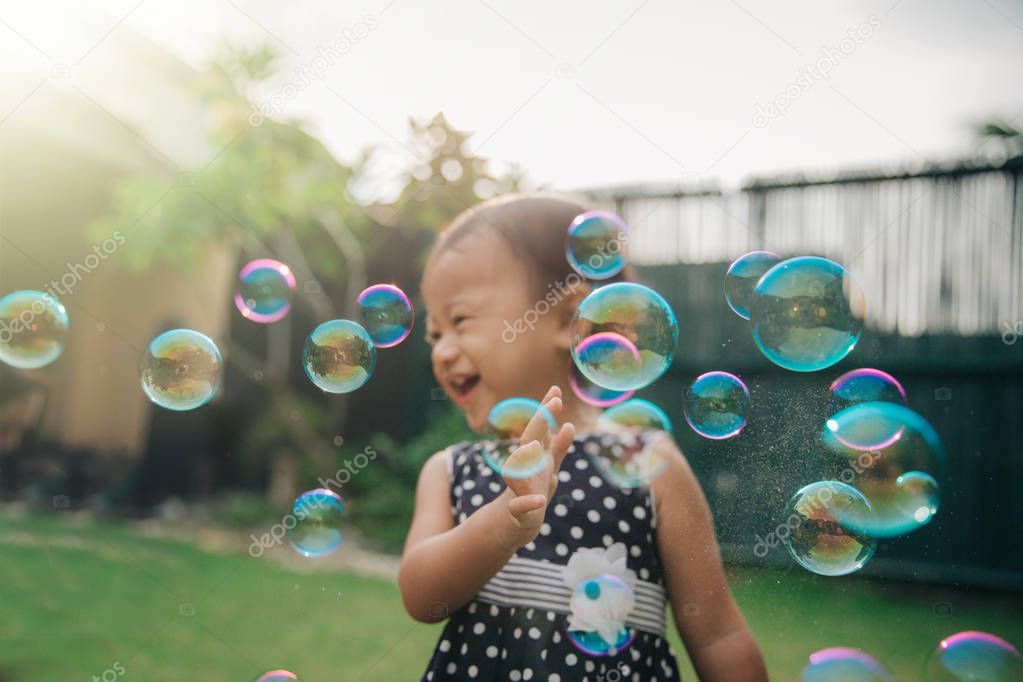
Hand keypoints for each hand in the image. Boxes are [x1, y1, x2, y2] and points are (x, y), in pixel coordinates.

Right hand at [500, 385, 574, 546]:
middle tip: (554, 403)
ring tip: (535, 447)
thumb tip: (569, 425)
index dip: (546, 409)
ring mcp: (518, 488)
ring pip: (516, 471)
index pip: (538, 428)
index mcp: (533, 456)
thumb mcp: (548, 468)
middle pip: (529, 440)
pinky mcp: (518, 511)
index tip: (556, 390)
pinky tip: (540, 500)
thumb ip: (558, 447)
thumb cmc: (533, 490)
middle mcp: (524, 467)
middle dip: (540, 421)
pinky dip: (529, 502)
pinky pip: (520, 506)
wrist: (516, 523)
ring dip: (525, 458)